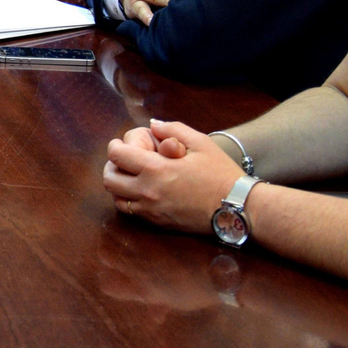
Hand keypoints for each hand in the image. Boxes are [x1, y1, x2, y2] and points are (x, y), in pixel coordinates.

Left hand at [103, 118, 240, 232]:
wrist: (237, 207)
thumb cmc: (221, 173)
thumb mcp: (201, 143)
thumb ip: (173, 129)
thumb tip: (153, 124)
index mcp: (156, 169)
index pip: (116, 156)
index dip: (115, 146)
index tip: (121, 143)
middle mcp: (148, 192)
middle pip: (109, 179)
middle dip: (112, 166)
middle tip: (123, 160)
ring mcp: (151, 210)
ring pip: (116, 198)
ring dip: (118, 185)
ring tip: (131, 176)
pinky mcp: (157, 223)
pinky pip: (130, 212)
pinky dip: (129, 200)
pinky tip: (141, 191)